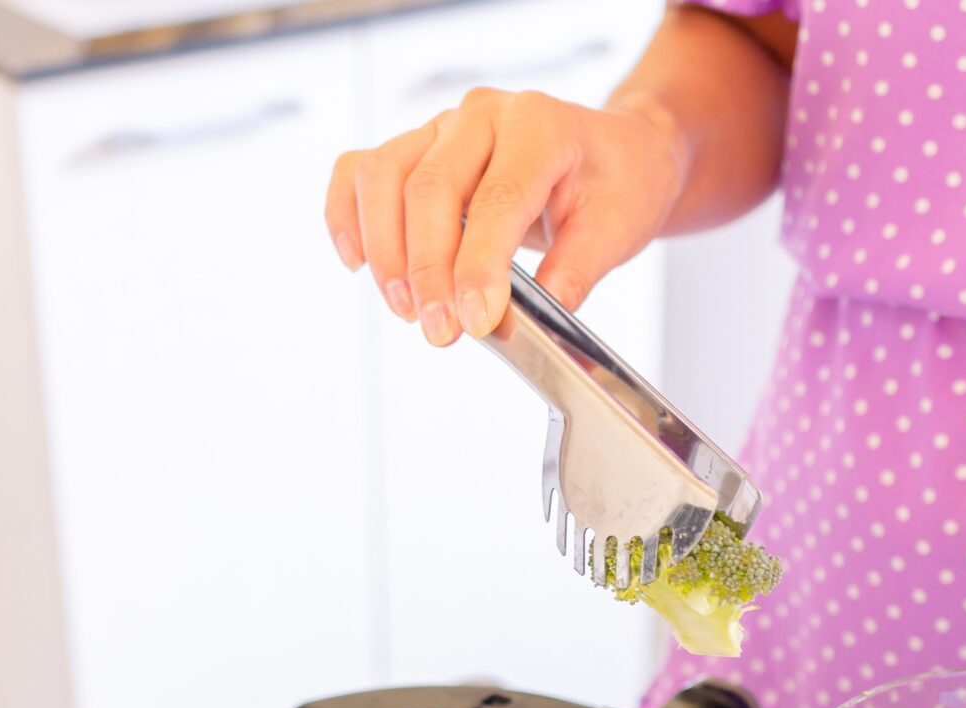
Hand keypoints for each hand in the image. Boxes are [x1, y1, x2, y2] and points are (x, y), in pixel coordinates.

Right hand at [323, 87, 687, 345]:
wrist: (618, 152)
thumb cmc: (618, 182)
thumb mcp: (617, 229)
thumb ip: (572, 274)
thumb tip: (515, 322)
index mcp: (540, 126)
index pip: (496, 198)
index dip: (477, 265)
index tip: (472, 320)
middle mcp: (484, 117)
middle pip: (429, 188)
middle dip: (426, 271)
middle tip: (439, 332)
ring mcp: (443, 128)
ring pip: (383, 176)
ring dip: (385, 251)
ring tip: (406, 309)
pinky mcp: (417, 148)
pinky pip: (360, 172)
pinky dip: (346, 216)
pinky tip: (358, 262)